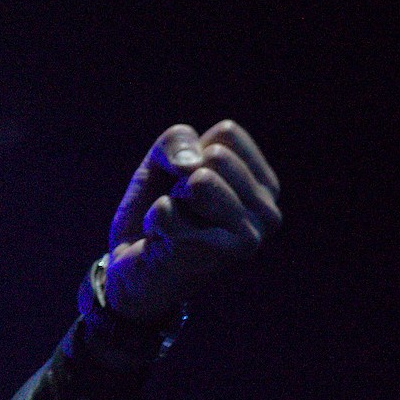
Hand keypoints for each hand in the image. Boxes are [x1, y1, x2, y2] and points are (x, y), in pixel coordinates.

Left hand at [103, 121, 281, 322]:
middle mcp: (268, 214)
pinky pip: (167, 209)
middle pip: (216, 155)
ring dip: (170, 199)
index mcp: (265, 187)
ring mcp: (247, 239)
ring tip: (176, 224)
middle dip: (180, 178)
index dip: (192, 152)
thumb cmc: (157, 208)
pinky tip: (164, 242)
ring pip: (199, 179)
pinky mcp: (212, 255)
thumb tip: (193, 169)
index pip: (228, 134)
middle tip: (180, 209)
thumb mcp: (163, 161)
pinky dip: (154, 220)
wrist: (131, 265)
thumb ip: (178, 140)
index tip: (187, 184)